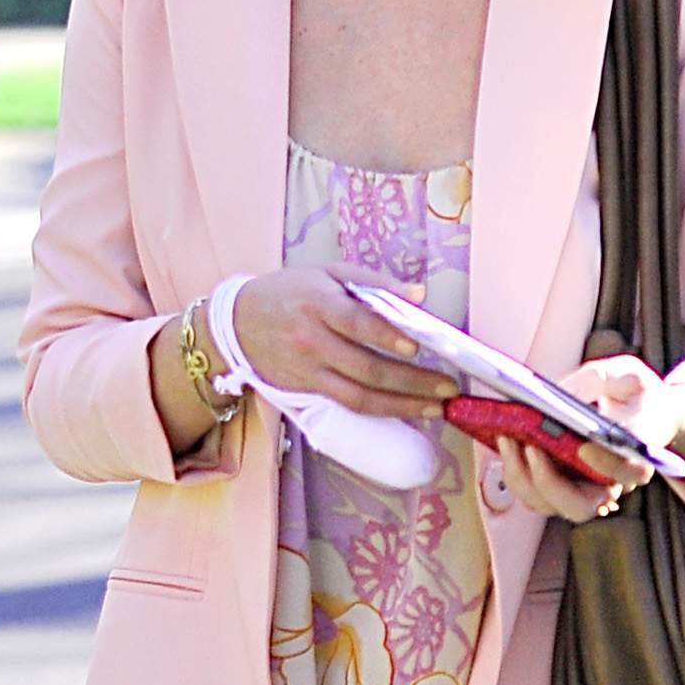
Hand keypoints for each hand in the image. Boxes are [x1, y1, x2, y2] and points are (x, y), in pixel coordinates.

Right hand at [231, 274, 459, 420]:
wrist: (237, 324)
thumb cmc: (290, 292)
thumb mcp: (327, 273)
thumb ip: (374, 283)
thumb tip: (419, 296)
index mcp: (317, 303)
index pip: (355, 323)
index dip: (386, 336)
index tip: (417, 345)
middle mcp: (311, 340)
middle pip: (365, 368)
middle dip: (411, 382)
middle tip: (447, 388)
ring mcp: (308, 371)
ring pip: (359, 396)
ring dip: (402, 405)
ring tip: (436, 408)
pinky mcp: (306, 391)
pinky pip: (348, 406)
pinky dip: (381, 411)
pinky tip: (406, 410)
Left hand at [491, 353, 669, 523]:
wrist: (638, 410)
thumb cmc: (635, 394)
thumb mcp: (628, 375)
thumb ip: (602, 382)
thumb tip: (565, 397)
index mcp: (638, 459)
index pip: (627, 473)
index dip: (606, 465)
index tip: (584, 446)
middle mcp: (609, 485)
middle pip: (580, 506)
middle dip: (549, 482)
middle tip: (532, 446)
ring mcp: (581, 490)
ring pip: (549, 505)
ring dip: (523, 476)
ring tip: (507, 438)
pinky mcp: (557, 485)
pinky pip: (531, 492)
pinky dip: (514, 470)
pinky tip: (503, 439)